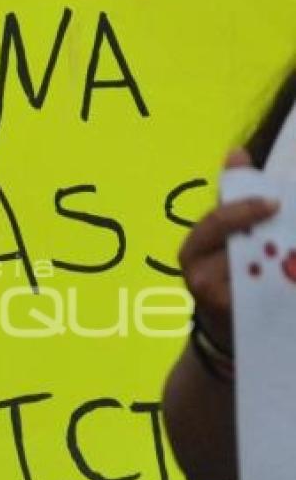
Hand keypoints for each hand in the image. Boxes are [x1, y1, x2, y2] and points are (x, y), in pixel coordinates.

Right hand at [178, 150, 278, 349]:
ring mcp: (217, 303)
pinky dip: (287, 285)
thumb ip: (233, 196)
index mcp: (193, 249)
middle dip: (274, 239)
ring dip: (287, 265)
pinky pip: (269, 300)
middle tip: (293, 223)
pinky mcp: (238, 321)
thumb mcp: (225, 232)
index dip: (245, 211)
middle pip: (240, 251)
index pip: (216, 223)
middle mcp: (197, 277)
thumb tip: (236, 152)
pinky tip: (295, 275)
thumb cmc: (227, 270)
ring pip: (259, 277)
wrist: (227, 326)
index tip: (276, 203)